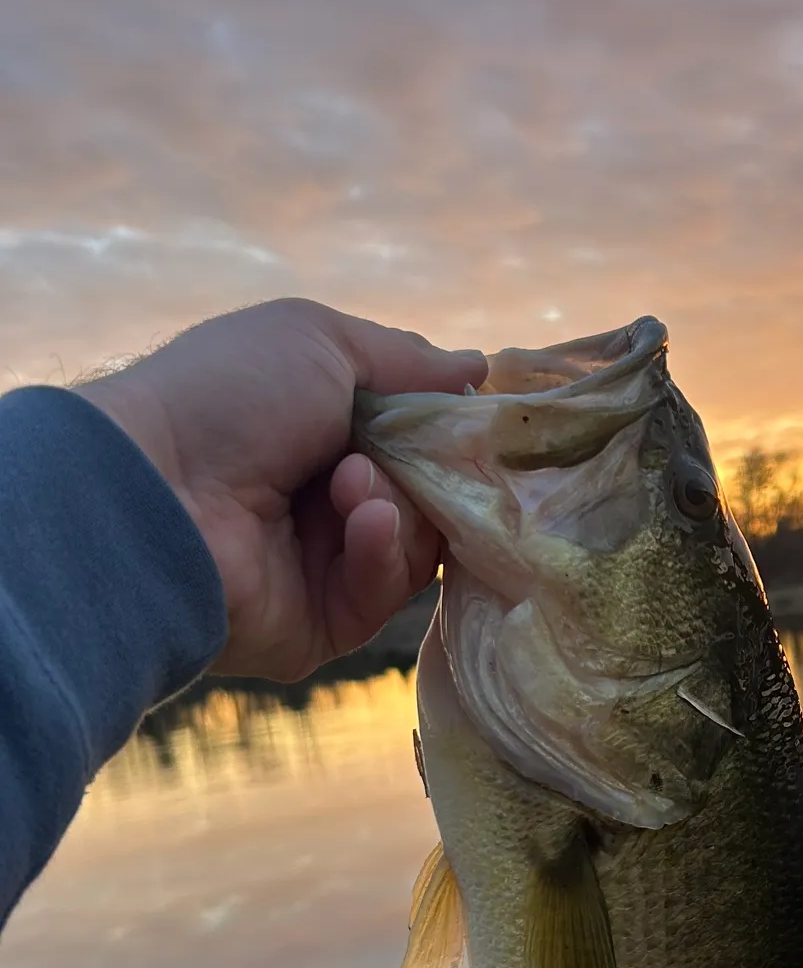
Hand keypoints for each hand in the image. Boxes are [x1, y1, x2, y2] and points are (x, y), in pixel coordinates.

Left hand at [77, 298, 486, 680]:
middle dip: (427, 470)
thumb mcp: (320, 342)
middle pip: (430, 497)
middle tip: (406, 451)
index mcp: (321, 434)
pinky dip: (383, 552)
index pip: (416, 442)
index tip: (481, 423)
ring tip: (351, 484)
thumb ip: (406, 360)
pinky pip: (387, 594)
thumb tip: (479, 369)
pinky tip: (359, 521)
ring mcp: (324, 567)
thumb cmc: (228, 398)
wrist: (155, 492)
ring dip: (399, 505)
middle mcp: (324, 502)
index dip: (451, 433)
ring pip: (419, 547)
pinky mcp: (324, 624)